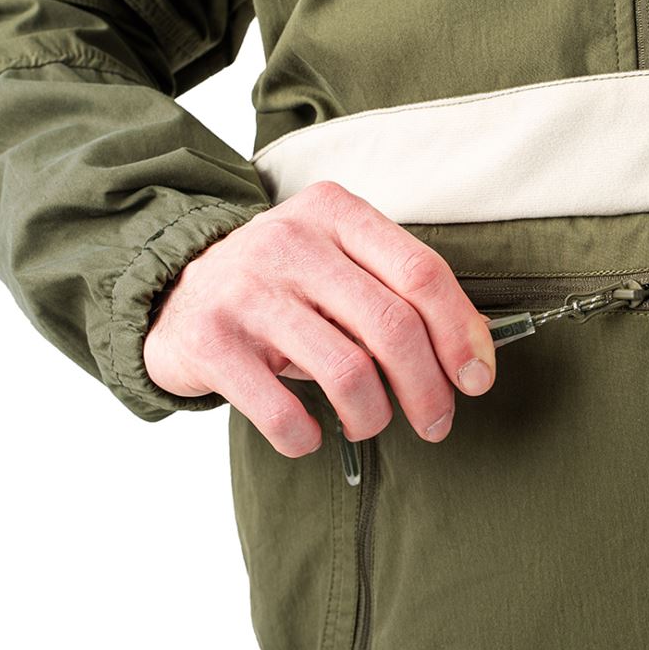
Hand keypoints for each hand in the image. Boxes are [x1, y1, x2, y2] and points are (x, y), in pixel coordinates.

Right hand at [143, 181, 496, 455]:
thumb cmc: (281, 288)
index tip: (477, 380)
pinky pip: (283, 411)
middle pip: (393, 326)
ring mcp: (247, 289)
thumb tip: (477, 348)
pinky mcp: (211, 341)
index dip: (461, 333)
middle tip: (437, 423)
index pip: (421, 273)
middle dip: (428, 388)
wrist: (171, 293)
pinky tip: (309, 435)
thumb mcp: (338, 266)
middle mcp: (291, 241)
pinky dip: (308, 437)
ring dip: (373, 416)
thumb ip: (400, 292)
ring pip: (348, 372)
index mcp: (335, 212)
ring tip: (368, 423)